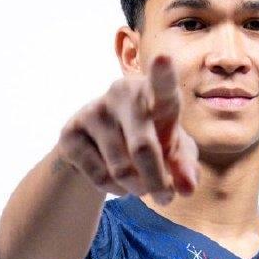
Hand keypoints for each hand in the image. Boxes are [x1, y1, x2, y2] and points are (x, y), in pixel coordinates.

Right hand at [55, 55, 199, 204]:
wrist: (99, 144)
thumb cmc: (149, 139)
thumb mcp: (173, 151)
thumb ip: (185, 166)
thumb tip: (187, 189)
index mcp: (152, 92)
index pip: (161, 85)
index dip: (162, 74)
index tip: (163, 58)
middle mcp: (121, 93)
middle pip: (143, 149)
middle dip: (157, 182)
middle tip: (165, 199)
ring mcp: (93, 110)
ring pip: (121, 169)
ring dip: (137, 189)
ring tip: (141, 187)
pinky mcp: (71, 132)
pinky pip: (99, 176)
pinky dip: (115, 190)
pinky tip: (117, 182)